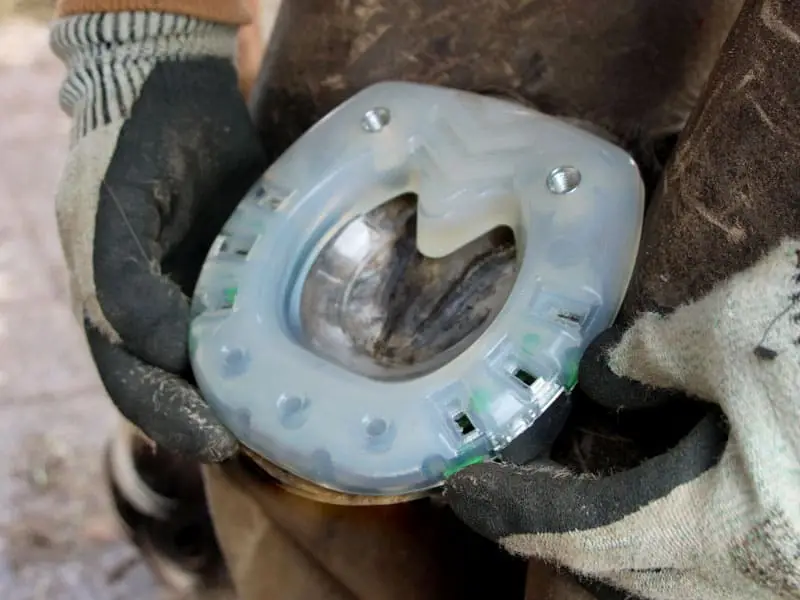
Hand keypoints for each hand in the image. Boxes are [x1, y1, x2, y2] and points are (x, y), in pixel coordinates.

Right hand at [52, 12, 267, 460]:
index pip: (127, 371)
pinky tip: (271, 379)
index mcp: (104, 290)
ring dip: (218, 399)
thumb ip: (125, 280)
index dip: (165, 410)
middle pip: (155, 379)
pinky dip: (240, 360)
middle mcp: (136, 299)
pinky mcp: (211, 272)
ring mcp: (173, 287)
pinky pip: (221, 327)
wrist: (172, 93)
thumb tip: (164, 350)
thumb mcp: (121, 204)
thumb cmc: (139, 141)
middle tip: (238, 447)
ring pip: (189, 362)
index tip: (215, 438)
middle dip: (192, 417)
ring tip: (261, 431)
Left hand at [445, 240, 799, 599]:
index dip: (516, 509)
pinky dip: (679, 522)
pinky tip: (673, 478)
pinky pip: (724, 554)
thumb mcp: (749, 333)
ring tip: (583, 480)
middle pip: (629, 567)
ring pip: (680, 569)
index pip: (585, 536)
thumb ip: (661, 354)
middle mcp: (764, 580)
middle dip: (567, 527)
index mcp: (741, 539)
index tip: (466, 489)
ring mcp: (787, 573)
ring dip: (625, 527)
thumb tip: (612, 370)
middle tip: (519, 482)